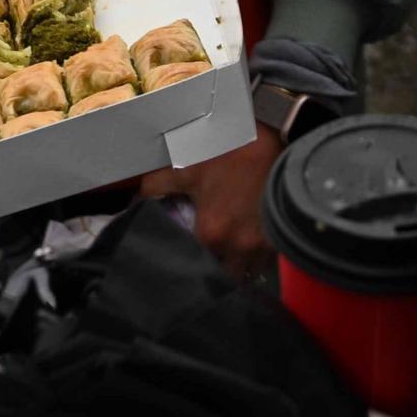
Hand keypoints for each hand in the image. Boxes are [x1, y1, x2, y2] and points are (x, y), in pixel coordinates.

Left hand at [137, 121, 282, 277]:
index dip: (189, 263)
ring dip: (238, 268)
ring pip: (247, 273)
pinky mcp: (281, 239)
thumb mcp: (188, 166)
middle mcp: (238, 247)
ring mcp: (263, 246)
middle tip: (208, 260)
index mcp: (212, 233)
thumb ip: (157, 185)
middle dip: (215, 272)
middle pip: (223, 276)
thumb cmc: (229, 153)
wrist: (273, 140)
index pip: (194, 266)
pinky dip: (257, 259)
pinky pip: (266, 262)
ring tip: (230, 256)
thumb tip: (135, 199)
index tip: (186, 259)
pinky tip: (250, 245)